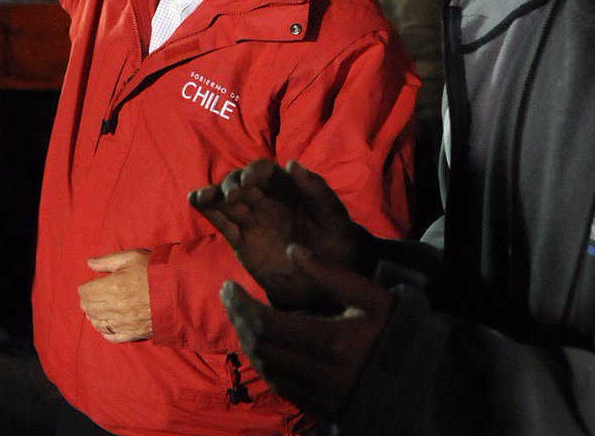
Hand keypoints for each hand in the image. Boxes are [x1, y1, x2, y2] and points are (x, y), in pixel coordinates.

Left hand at [77, 249, 151, 342]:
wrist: (179, 289)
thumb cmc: (154, 269)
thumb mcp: (130, 257)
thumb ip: (107, 261)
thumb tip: (89, 263)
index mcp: (113, 286)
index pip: (86, 292)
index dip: (85, 288)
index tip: (89, 286)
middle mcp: (116, 307)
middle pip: (89, 309)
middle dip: (87, 301)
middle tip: (92, 296)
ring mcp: (125, 322)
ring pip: (98, 324)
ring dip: (94, 316)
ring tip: (98, 310)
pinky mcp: (134, 333)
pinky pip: (112, 337)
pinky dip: (105, 331)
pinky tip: (106, 324)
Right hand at [189, 160, 358, 309]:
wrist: (328, 284)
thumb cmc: (336, 244)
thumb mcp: (334, 217)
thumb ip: (317, 190)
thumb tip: (293, 164)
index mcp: (287, 189)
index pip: (265, 172)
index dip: (255, 171)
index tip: (251, 179)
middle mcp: (265, 200)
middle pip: (240, 183)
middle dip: (233, 185)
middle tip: (233, 196)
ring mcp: (251, 220)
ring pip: (226, 201)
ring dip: (214, 194)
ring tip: (204, 197)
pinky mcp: (241, 240)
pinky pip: (222, 222)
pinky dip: (207, 210)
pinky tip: (195, 200)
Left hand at [220, 245, 392, 416]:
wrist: (428, 381)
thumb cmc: (398, 330)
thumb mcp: (371, 296)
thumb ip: (331, 274)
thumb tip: (294, 249)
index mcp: (334, 342)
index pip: (267, 325)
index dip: (241, 305)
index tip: (228, 286)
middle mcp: (322, 375)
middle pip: (261, 348)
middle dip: (238, 320)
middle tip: (229, 298)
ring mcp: (322, 396)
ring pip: (267, 369)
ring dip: (248, 342)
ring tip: (242, 317)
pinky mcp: (323, 408)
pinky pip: (282, 387)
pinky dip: (266, 364)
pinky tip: (263, 344)